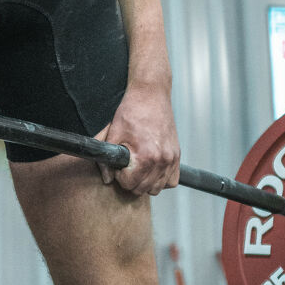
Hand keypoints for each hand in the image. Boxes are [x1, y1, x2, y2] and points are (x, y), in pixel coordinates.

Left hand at [98, 80, 180, 195]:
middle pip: (144, 189)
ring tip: (138, 167)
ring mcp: (172, 158)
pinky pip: (171, 181)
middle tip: (127, 166)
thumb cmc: (132, 110)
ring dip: (146, 182)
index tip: (119, 166)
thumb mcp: (113, 134)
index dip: (120, 177)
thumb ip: (107, 160)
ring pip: (158, 188)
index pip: (130, 184)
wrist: (151, 95)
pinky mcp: (177, 155)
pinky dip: (161, 179)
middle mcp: (162, 160)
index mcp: (146, 156)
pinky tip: (151, 168)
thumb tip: (107, 178)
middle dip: (131, 181)